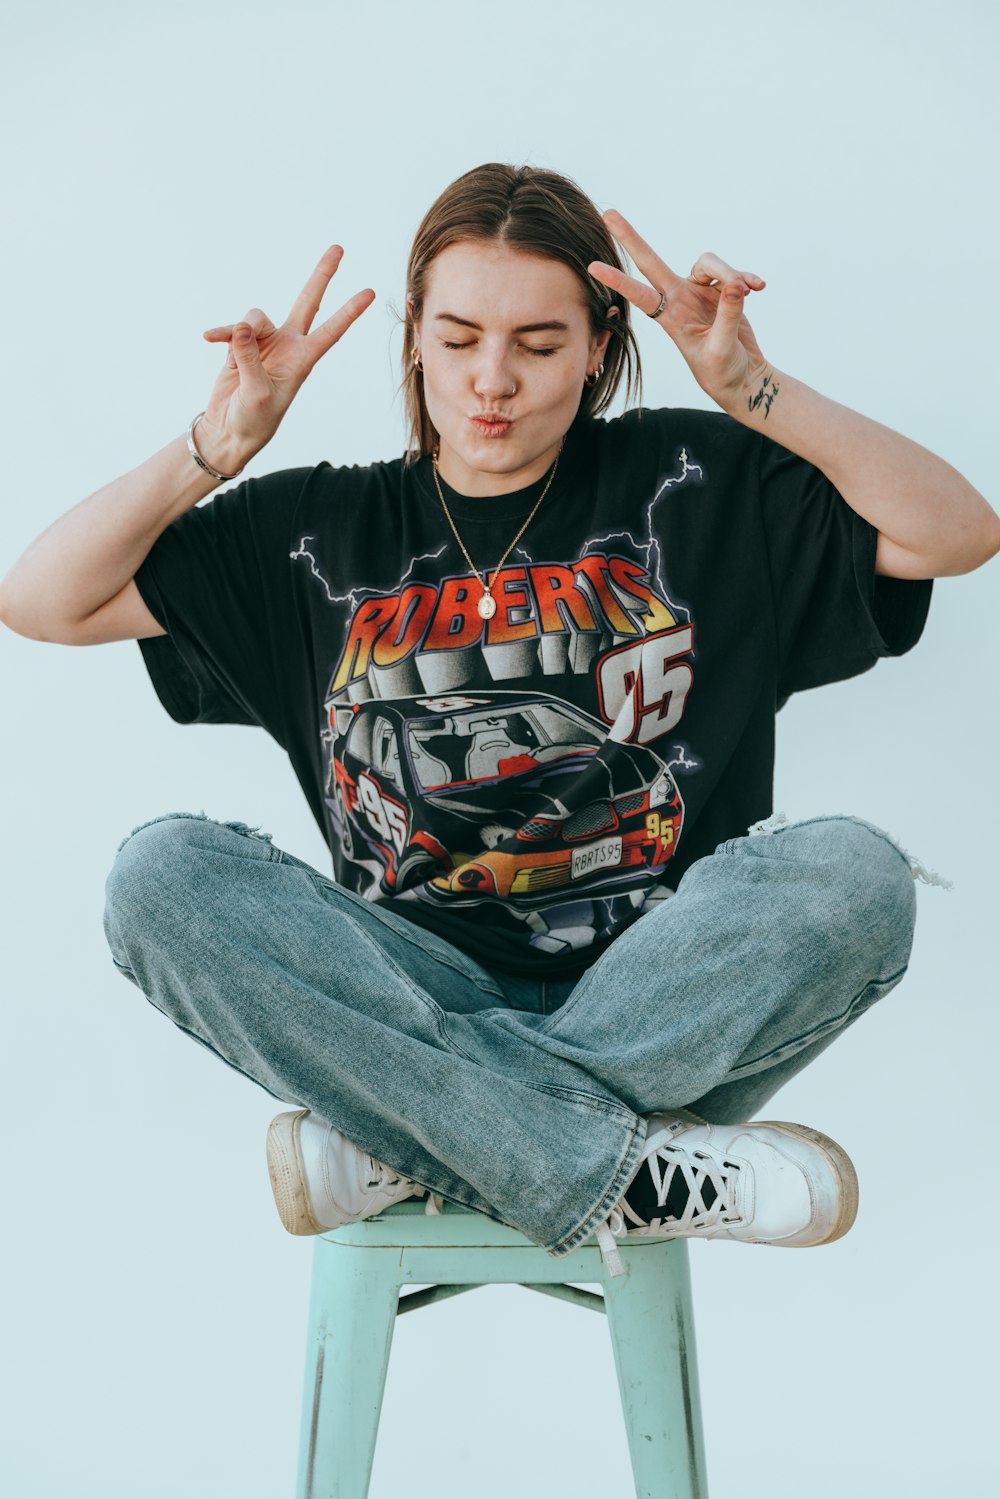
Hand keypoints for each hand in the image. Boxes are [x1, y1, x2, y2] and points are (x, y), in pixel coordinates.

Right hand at [197, 246, 374, 468]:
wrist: (230, 430)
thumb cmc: (254, 419)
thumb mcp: (257, 392)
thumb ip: (250, 356)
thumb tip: (243, 325)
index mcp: (303, 360)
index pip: (331, 331)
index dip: (349, 312)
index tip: (369, 292)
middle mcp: (287, 345)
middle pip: (307, 302)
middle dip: (321, 275)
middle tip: (339, 248)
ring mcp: (264, 342)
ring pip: (255, 317)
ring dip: (242, 331)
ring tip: (233, 355)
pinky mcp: (240, 344)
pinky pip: (231, 329)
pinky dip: (221, 333)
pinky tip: (209, 338)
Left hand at [588, 210, 768, 412]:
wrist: (741, 378)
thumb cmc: (723, 371)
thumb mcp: (722, 348)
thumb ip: (727, 315)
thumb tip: (734, 285)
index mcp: (671, 316)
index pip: (639, 294)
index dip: (618, 280)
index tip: (592, 267)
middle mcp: (679, 298)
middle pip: (652, 262)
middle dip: (631, 239)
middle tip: (608, 213)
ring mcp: (699, 292)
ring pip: (709, 263)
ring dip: (730, 272)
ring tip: (750, 291)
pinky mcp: (722, 291)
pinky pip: (734, 274)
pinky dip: (747, 278)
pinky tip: (760, 288)